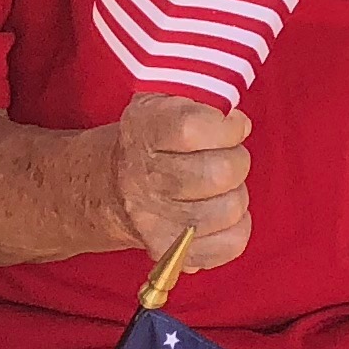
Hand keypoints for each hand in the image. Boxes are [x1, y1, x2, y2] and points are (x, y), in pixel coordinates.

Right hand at [102, 92, 249, 274]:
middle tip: (227, 154)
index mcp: (142, 132)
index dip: (226, 127)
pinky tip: (221, 209)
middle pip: (216, 174)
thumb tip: (236, 118)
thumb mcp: (162, 100)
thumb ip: (199, 98)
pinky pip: (229, 244)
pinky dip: (238, 227)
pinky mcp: (169, 251)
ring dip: (236, 193)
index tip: (234, 124)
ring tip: (221, 184)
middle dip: (236, 159)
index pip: (191, 129)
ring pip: (228, 210)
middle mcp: (142, 180)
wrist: (111, 186)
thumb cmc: (152, 138)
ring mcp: (153, 221)